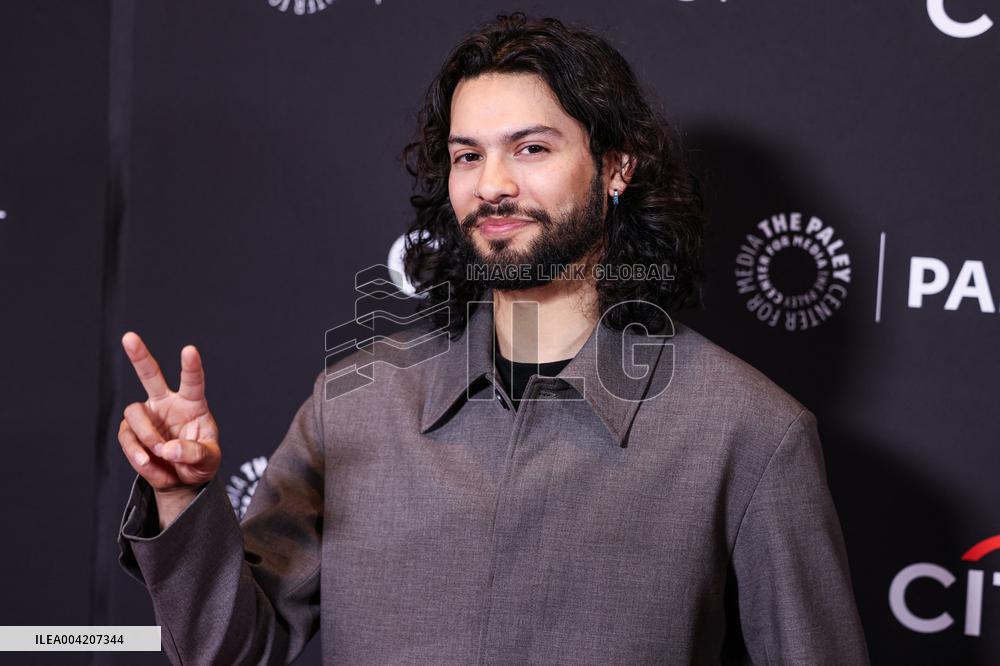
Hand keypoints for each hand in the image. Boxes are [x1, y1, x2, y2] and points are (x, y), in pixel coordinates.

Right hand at [118, 331, 221, 528]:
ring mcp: (147, 416)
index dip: (191, 366)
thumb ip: (193, 452)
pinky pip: (127, 437)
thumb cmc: (200, 462)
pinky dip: (137, 453)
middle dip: (139, 356)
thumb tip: (168, 449)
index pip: (193, 382)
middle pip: (150, 374)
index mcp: (193, 404)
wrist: (182, 480)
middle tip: (129, 337)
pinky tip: (148, 462)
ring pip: (134, 412)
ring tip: (158, 454)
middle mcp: (167, 403)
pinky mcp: (131, 432)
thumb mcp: (208, 460)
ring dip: (146, 435)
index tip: (189, 350)